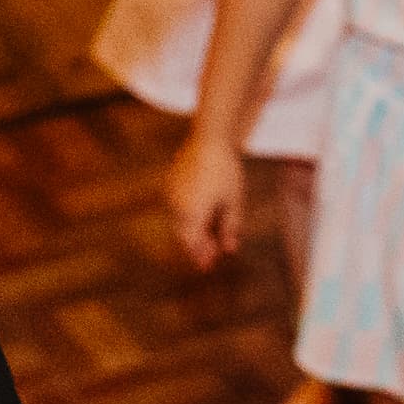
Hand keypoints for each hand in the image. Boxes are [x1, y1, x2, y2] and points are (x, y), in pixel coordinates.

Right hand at [166, 127, 247, 269]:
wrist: (209, 138)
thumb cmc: (225, 171)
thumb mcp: (233, 202)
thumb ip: (229, 228)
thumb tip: (229, 250)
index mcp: (190, 214)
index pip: (192, 243)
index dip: (200, 256)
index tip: (209, 265)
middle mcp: (175, 206)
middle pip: (182, 235)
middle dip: (196, 247)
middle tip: (209, 256)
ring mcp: (170, 194)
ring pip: (178, 222)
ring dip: (191, 232)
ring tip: (207, 236)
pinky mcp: (170, 182)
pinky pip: (176, 208)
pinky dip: (187, 217)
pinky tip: (201, 217)